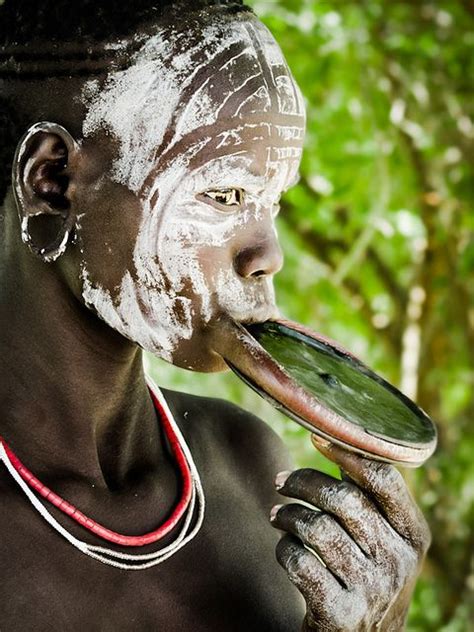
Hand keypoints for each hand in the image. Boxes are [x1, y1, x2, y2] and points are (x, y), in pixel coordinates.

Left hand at [270, 437, 430, 630]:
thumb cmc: (367, 575)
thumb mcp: (384, 541)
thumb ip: (368, 498)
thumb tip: (336, 440)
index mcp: (413, 535)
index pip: (382, 480)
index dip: (347, 453)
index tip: (317, 437)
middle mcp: (398, 561)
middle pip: (343, 498)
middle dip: (303, 482)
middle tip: (280, 482)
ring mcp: (371, 589)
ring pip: (317, 527)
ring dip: (288, 515)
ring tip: (276, 515)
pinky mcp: (339, 613)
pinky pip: (300, 562)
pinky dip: (283, 548)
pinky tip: (284, 547)